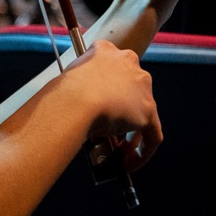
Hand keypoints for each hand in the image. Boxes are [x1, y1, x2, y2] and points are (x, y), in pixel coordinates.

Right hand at [60, 40, 161, 165]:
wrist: (76, 98)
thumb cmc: (64, 91)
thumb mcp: (69, 81)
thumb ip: (79, 88)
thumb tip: (75, 111)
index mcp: (107, 51)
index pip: (113, 70)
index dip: (108, 91)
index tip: (100, 106)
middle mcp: (129, 63)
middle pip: (131, 91)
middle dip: (122, 113)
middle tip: (108, 132)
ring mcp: (142, 87)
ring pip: (142, 114)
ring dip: (130, 135)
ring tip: (116, 153)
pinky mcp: (148, 111)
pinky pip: (152, 135)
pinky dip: (142, 152)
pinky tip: (128, 164)